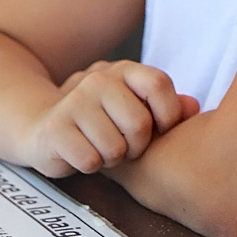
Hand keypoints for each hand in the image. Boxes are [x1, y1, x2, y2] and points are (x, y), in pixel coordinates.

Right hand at [20, 60, 200, 177]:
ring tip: (99, 147)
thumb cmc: (101, 121)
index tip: (158, 129)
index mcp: (123, 70)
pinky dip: (90, 166)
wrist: (43, 127)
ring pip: (115, 148)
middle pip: (139, 124)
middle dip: (136, 146)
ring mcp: (74, 102)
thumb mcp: (134, 108)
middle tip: (122, 144)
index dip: (168, 115)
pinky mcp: (55, 128)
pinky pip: (91, 161)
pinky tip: (80, 153)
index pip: (159, 85)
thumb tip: (193, 108)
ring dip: (111, 158)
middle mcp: (98, 80)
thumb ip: (168, 108)